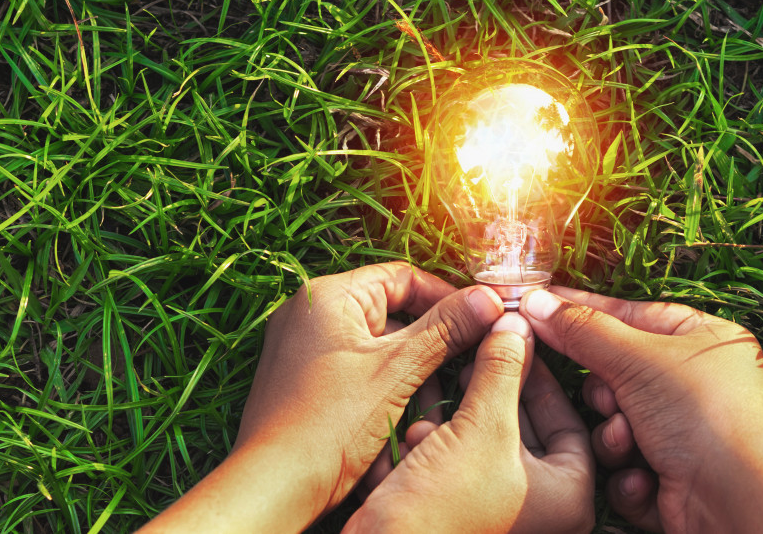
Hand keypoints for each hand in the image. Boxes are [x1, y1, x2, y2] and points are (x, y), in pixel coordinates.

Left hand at [141, 262, 503, 532]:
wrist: (274, 486)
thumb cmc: (329, 426)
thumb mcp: (397, 371)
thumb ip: (445, 329)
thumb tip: (488, 299)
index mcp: (327, 295)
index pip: (404, 276)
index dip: (447, 297)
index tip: (480, 319)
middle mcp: (309, 311)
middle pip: (391, 308)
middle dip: (431, 336)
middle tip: (467, 358)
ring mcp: (301, 344)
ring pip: (377, 340)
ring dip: (411, 363)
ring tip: (436, 394)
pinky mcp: (302, 376)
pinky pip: (356, 364)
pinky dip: (385, 379)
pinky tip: (406, 408)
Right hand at [344, 313, 595, 533]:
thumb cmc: (444, 505)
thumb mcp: (481, 426)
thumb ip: (501, 370)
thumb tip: (514, 326)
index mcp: (567, 497)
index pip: (568, 422)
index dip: (543, 377)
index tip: (523, 343)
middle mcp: (541, 509)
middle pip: (527, 428)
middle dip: (501, 387)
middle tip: (488, 345)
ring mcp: (501, 511)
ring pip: (491, 440)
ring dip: (471, 402)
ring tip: (459, 364)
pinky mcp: (462, 509)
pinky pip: (463, 458)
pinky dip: (448, 429)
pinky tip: (430, 396)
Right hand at [519, 287, 762, 533]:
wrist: (740, 502)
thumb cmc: (706, 417)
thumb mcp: (638, 359)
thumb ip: (582, 330)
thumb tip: (538, 302)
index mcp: (700, 339)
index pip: (628, 314)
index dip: (581, 311)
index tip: (538, 305)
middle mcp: (694, 384)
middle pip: (615, 374)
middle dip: (605, 393)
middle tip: (610, 400)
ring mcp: (684, 433)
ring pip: (615, 424)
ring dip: (614, 437)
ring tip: (630, 443)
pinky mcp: (673, 477)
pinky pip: (626, 467)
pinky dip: (629, 474)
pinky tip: (646, 478)